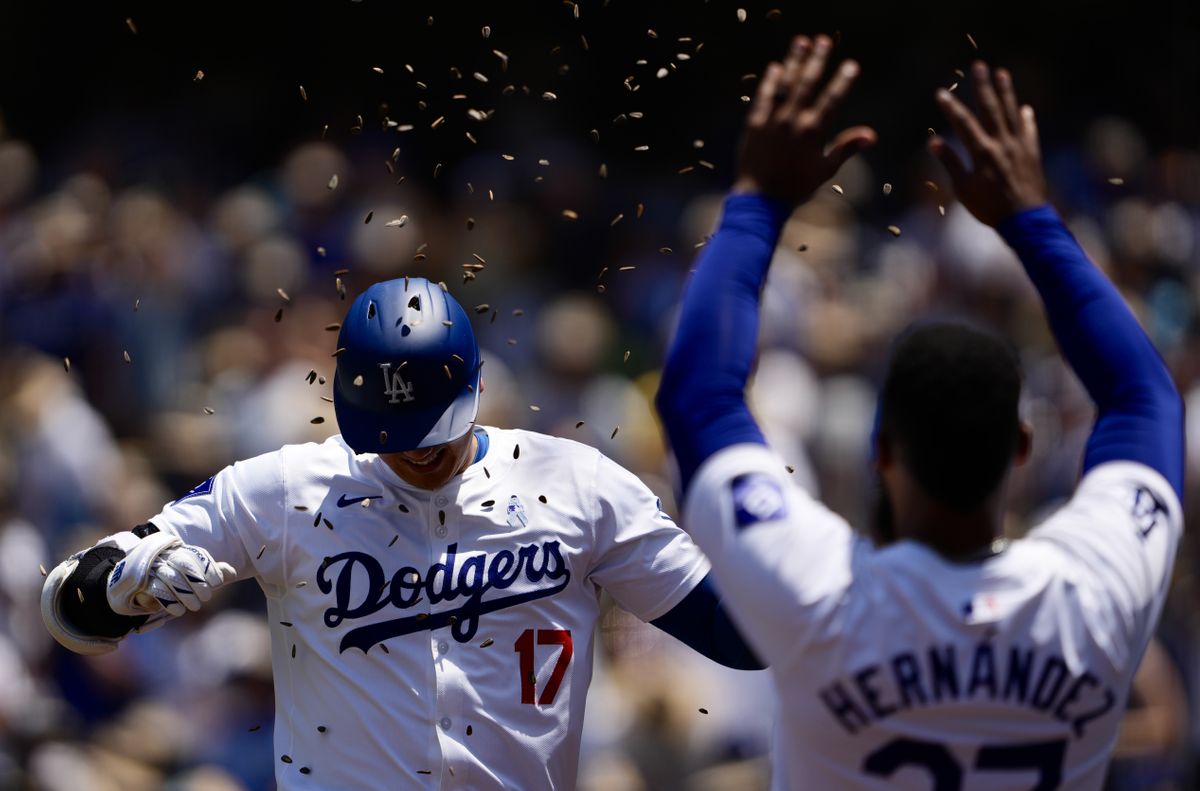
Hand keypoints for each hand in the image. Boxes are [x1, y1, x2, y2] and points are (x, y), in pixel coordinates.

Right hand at [107, 532, 236, 617]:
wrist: (137, 584)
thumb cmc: (174, 580)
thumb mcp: (194, 575)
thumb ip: (212, 572)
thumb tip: (232, 573)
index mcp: (180, 551)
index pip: (197, 555)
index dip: (209, 568)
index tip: (218, 582)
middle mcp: (165, 557)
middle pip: (184, 565)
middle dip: (198, 582)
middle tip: (207, 597)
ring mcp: (152, 569)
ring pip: (172, 579)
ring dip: (186, 595)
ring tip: (195, 606)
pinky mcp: (141, 583)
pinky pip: (157, 591)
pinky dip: (170, 603)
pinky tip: (179, 611)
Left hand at [734, 34, 876, 204]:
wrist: (760, 199)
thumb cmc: (795, 187)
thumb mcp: (825, 170)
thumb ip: (846, 147)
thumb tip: (872, 135)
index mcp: (813, 132)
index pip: (832, 100)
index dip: (842, 81)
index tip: (851, 65)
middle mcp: (793, 122)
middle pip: (808, 83)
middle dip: (817, 60)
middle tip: (824, 40)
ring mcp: (772, 121)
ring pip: (785, 85)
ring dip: (794, 61)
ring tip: (801, 41)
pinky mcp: (754, 124)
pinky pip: (763, 97)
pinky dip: (770, 82)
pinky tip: (776, 67)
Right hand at [930, 62, 1048, 226]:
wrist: (1024, 220)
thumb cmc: (989, 207)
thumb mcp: (963, 189)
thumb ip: (950, 163)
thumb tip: (934, 142)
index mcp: (982, 152)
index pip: (963, 123)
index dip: (951, 107)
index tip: (940, 93)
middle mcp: (1002, 143)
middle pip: (991, 109)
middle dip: (983, 86)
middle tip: (979, 65)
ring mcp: (1019, 146)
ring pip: (1011, 113)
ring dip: (1006, 92)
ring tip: (1002, 73)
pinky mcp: (1032, 153)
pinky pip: (1029, 131)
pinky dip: (1026, 118)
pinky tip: (1024, 108)